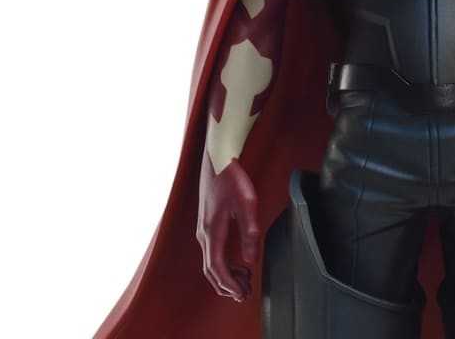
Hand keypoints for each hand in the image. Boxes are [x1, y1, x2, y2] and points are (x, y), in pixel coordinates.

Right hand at [196, 150, 261, 300]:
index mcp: (212, 231)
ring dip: (225, 276)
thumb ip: (249, 232)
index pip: (217, 268)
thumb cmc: (231, 178)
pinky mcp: (207, 224)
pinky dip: (223, 264)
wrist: (218, 160)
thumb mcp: (247, 204)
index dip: (229, 285)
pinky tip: (237, 263)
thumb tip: (250, 259)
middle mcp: (203, 234)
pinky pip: (212, 252)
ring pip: (211, 262)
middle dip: (226, 286)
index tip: (241, 295)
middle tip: (243, 295)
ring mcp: (203, 229)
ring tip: (243, 283)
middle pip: (211, 270)